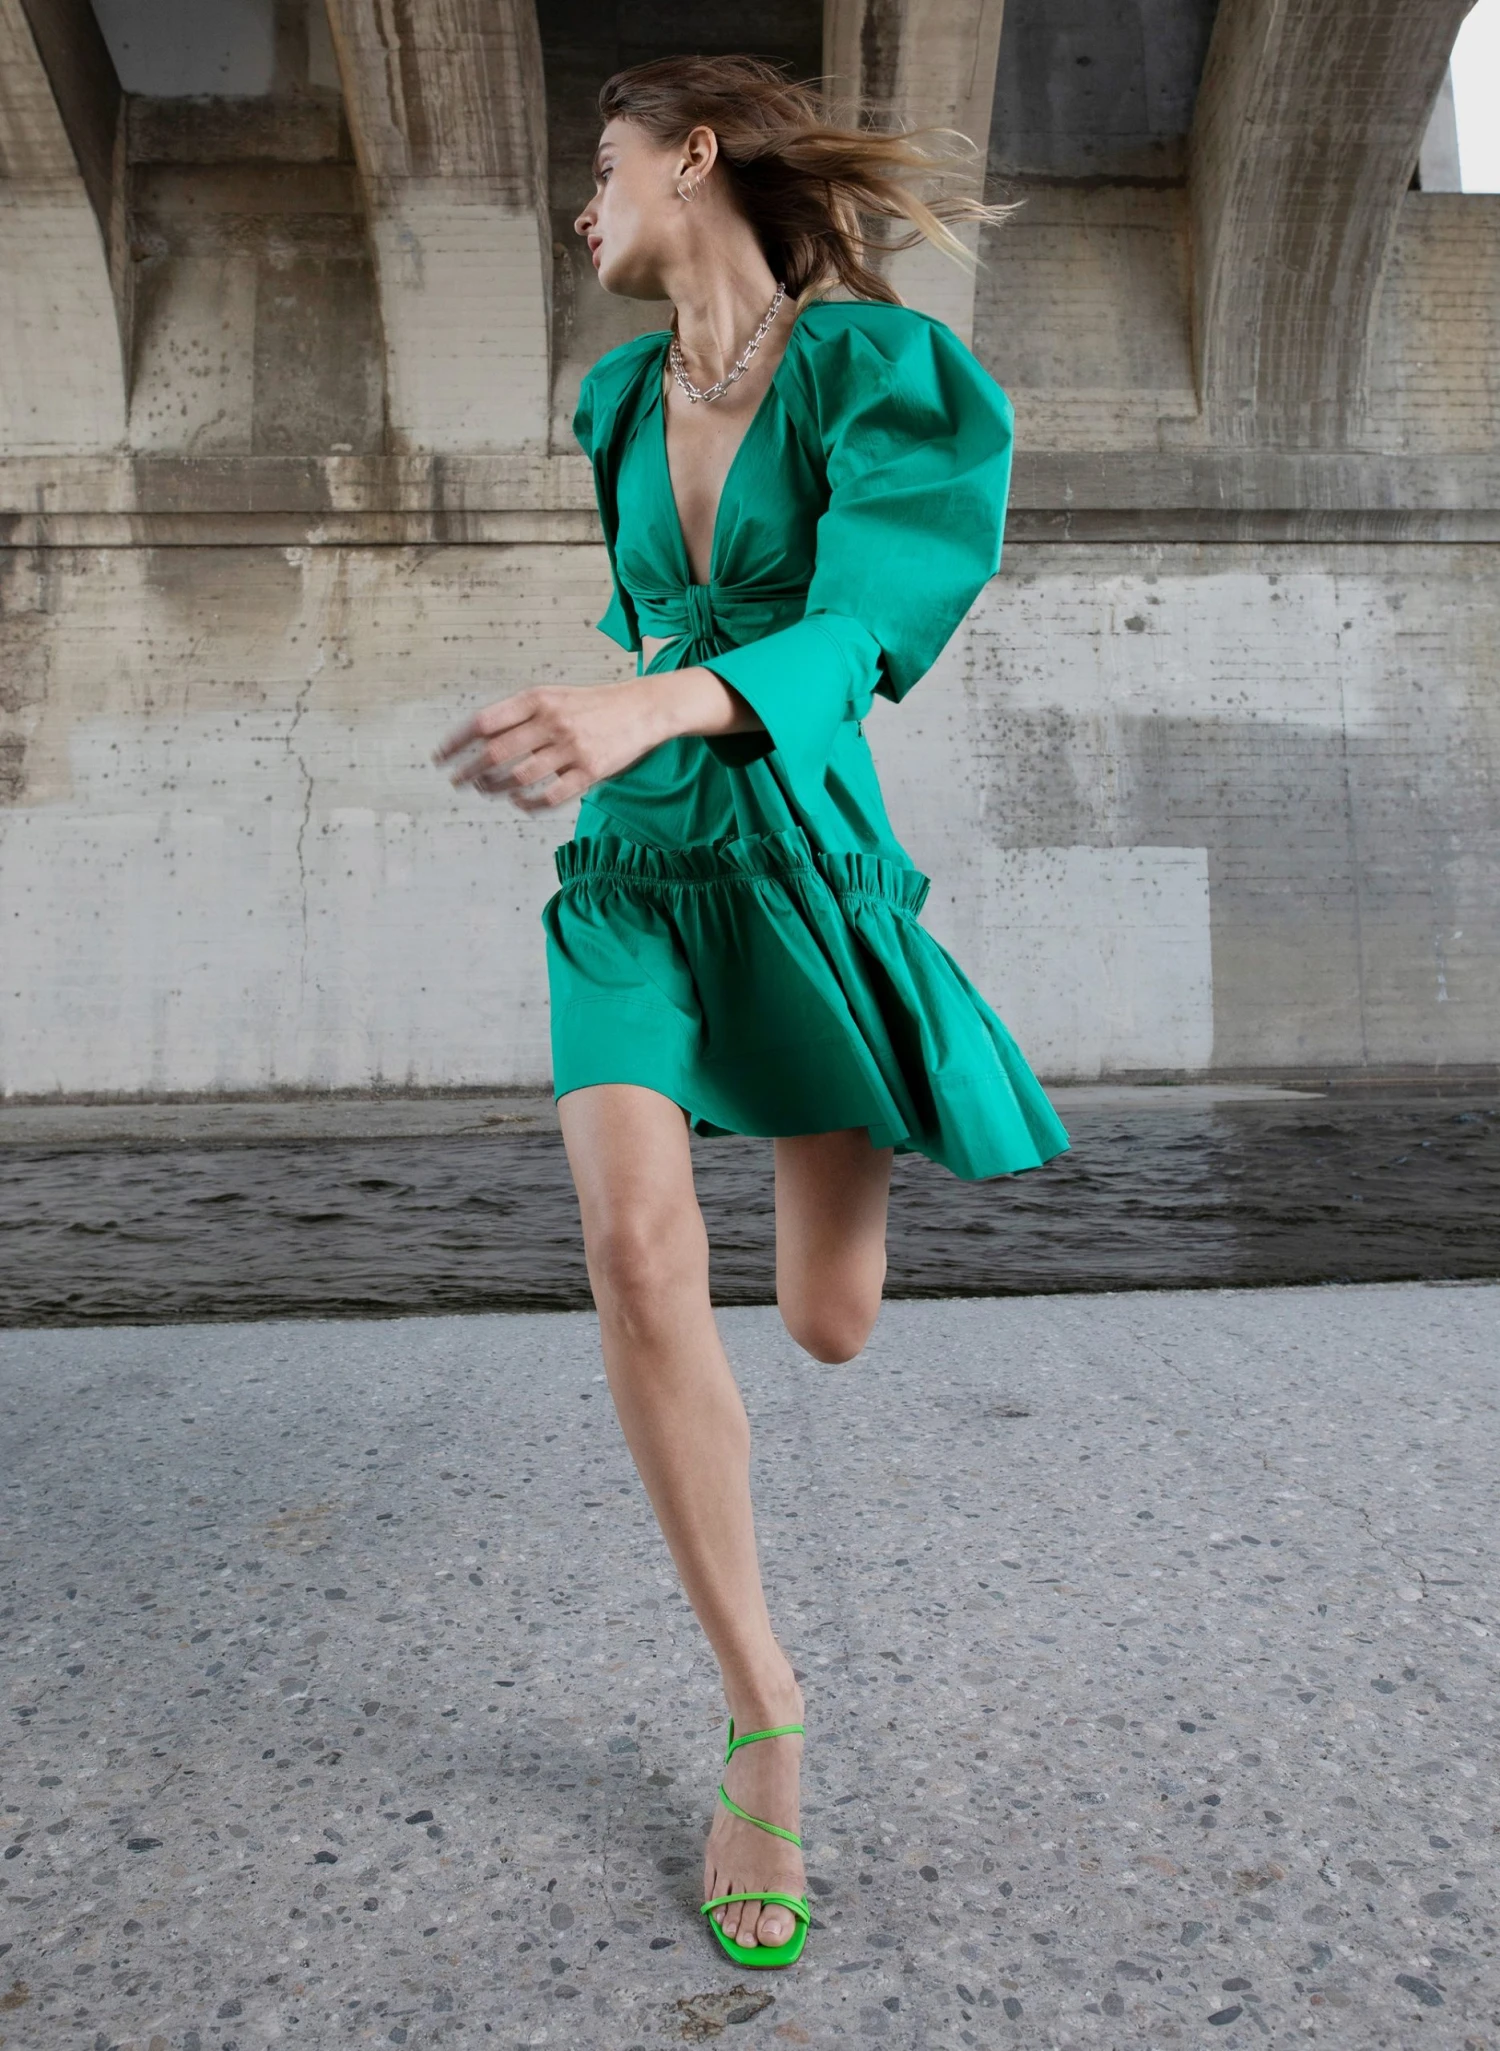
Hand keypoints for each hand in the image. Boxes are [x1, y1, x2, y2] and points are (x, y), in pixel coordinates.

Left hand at [432, 670, 760, 810]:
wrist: (644, 708)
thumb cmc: (593, 704)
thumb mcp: (554, 695)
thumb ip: (519, 712)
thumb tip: (478, 736)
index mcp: (538, 699)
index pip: (485, 721)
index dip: (458, 741)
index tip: (440, 756)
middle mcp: (551, 722)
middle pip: (496, 753)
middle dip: (469, 770)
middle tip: (455, 781)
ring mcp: (571, 749)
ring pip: (519, 777)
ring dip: (495, 788)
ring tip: (484, 791)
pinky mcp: (590, 773)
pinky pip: (550, 796)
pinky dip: (528, 803)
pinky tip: (518, 802)